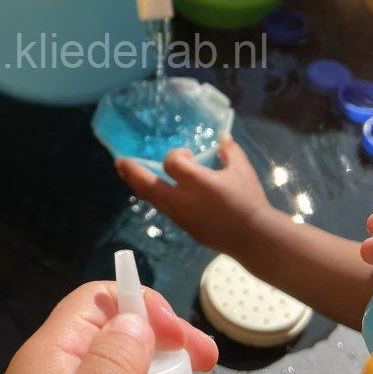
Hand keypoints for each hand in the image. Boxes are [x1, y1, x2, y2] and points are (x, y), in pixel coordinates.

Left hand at [115, 137, 269, 251]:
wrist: (253, 237)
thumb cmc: (249, 200)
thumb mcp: (242, 170)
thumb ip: (229, 151)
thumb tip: (222, 136)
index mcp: (198, 182)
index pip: (172, 163)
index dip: (176, 155)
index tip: (188, 156)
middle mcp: (183, 199)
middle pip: (148, 185)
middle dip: (132, 172)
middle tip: (119, 161)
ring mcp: (181, 215)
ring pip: (151, 198)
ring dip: (137, 184)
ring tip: (125, 173)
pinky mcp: (184, 226)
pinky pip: (162, 208)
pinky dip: (153, 196)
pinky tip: (150, 190)